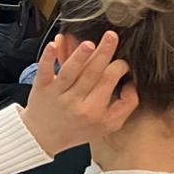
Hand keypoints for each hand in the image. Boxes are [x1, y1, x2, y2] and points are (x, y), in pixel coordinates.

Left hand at [22, 31, 138, 156]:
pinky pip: (45, 71)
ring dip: (79, 55)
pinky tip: (54, 45)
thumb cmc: (78, 128)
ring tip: (89, 43)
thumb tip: (132, 84)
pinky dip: (48, 57)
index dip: (118, 68)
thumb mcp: (108, 124)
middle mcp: (76, 102)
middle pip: (92, 73)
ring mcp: (56, 94)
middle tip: (112, 36)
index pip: (108, 82)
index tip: (121, 61)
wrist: (42, 137)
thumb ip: (125, 106)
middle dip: (103, 53)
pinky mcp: (41, 88)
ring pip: (70, 72)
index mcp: (94, 111)